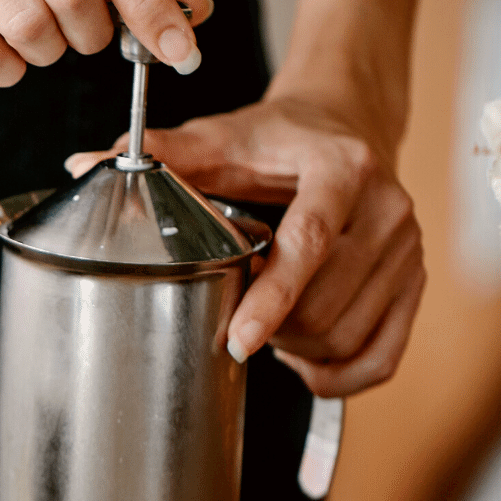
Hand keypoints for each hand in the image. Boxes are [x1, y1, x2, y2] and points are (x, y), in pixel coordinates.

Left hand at [65, 97, 424, 396]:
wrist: (347, 126)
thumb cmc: (277, 138)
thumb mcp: (222, 138)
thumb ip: (163, 155)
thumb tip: (83, 162)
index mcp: (343, 167)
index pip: (309, 243)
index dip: (272, 297)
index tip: (237, 339)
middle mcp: (388, 209)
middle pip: (326, 304)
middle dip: (272, 326)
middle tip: (235, 318)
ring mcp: (409, 250)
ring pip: (348, 337)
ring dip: (298, 350)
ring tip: (266, 326)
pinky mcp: (416, 282)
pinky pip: (382, 357)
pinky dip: (338, 375)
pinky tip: (302, 360)